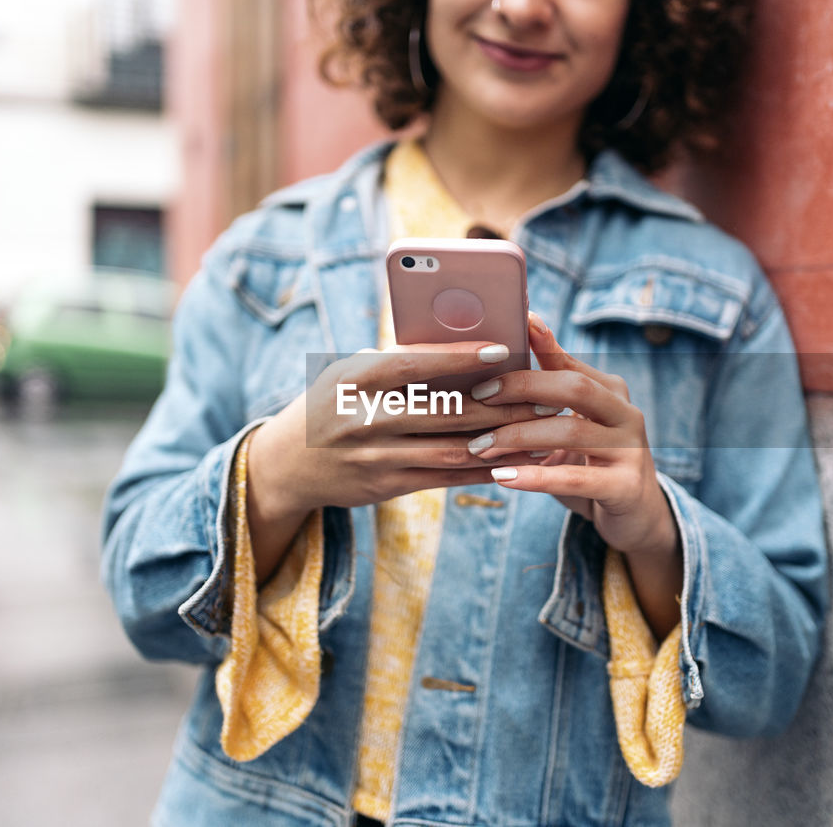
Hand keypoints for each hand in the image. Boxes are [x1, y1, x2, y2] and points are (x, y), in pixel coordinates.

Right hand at [245, 340, 545, 580]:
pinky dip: (483, 470)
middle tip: (545, 397)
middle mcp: (363, 418)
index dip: (460, 357)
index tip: (504, 347)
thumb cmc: (336, 401)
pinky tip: (514, 461)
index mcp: (355, 378)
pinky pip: (445, 478)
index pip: (414, 363)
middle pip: (444, 411)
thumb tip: (470, 345)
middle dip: (501, 406)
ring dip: (501, 442)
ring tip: (541, 431)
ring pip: (451, 450)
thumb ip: (401, 361)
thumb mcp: (353, 372)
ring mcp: (375, 457)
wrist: (287, 463)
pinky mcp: (386, 486)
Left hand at [465, 314, 677, 559]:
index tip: (502, 337)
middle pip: (575, 388)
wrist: (637, 514)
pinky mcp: (626, 487)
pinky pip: (576, 478)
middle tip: (480, 395)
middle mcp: (626, 414)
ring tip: (481, 445)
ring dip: (519, 436)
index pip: (569, 362)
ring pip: (571, 432)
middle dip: (523, 387)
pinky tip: (503, 476)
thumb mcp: (572, 427)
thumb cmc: (592, 464)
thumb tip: (491, 373)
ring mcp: (630, 450)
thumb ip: (544, 402)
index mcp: (611, 391)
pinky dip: (536, 477)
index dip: (538, 346)